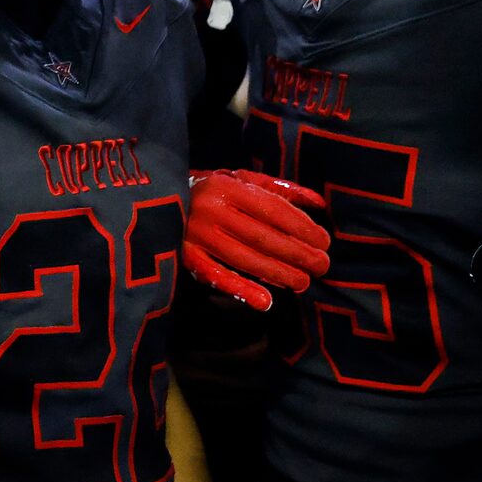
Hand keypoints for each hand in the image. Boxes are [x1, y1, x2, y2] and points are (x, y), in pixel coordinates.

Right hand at [184, 169, 331, 311]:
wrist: (157, 200)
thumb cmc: (212, 191)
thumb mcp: (241, 180)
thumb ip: (279, 189)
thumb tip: (319, 203)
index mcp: (227, 186)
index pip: (273, 210)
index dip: (302, 228)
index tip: (324, 241)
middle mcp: (210, 209)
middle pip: (262, 236)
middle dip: (297, 253)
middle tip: (322, 266)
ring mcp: (196, 235)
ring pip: (244, 259)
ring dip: (278, 274)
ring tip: (303, 282)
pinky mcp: (185, 257)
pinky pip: (216, 276)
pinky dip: (241, 290)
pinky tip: (265, 301)